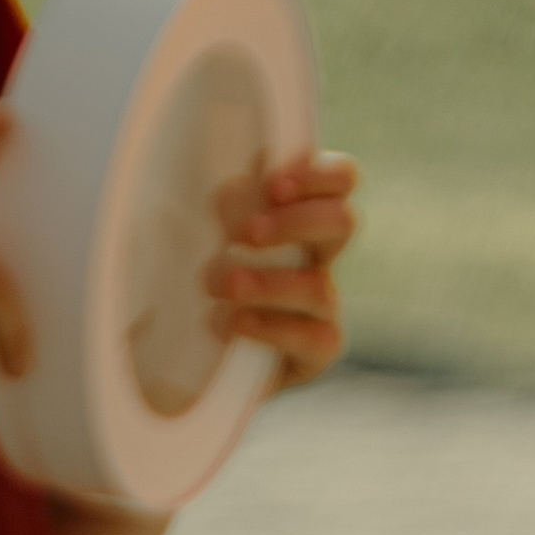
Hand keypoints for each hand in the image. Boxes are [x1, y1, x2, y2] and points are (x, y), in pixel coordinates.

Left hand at [204, 147, 357, 394]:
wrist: (190, 359)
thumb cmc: (197, 284)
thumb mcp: (200, 234)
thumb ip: (227, 208)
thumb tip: (233, 192)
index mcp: (298, 216)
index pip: (340, 179)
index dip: (316, 176)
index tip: (272, 187)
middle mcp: (319, 259)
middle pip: (344, 222)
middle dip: (295, 223)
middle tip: (245, 236)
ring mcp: (324, 308)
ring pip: (318, 287)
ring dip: (267, 284)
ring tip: (221, 288)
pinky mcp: (316, 354)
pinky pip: (313, 338)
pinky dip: (270, 328)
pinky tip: (234, 323)